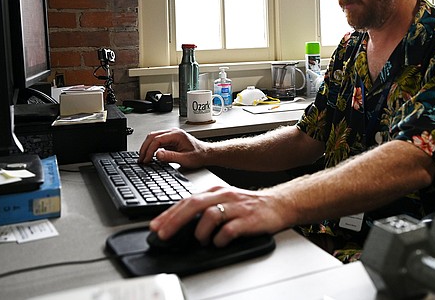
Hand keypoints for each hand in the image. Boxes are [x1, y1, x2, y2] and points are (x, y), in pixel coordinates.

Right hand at [138, 128, 207, 168]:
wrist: (206, 154)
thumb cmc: (199, 155)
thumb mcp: (185, 159)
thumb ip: (171, 157)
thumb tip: (157, 155)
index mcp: (177, 135)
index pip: (157, 139)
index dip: (149, 150)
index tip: (146, 159)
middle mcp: (173, 132)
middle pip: (152, 136)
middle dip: (145, 148)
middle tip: (141, 159)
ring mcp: (171, 135)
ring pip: (153, 137)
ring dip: (147, 147)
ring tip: (143, 158)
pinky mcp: (170, 140)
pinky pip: (157, 141)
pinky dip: (151, 148)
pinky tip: (149, 155)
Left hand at [149, 185, 291, 246]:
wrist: (279, 204)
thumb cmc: (250, 205)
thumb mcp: (225, 201)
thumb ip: (205, 208)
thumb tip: (180, 224)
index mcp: (216, 191)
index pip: (187, 200)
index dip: (169, 213)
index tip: (155, 225)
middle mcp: (224, 196)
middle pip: (194, 205)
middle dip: (174, 220)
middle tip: (163, 234)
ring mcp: (236, 207)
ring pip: (210, 215)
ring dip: (200, 232)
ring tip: (201, 240)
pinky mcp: (248, 219)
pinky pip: (229, 230)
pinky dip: (220, 239)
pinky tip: (219, 242)